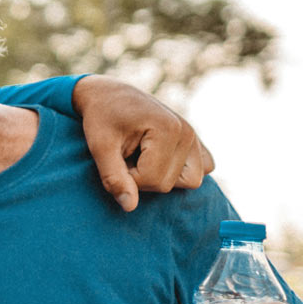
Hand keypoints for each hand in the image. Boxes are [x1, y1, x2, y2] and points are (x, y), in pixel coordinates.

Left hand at [74, 75, 214, 211]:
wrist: (109, 96)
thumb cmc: (102, 119)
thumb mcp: (100, 147)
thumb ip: (114, 178)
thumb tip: (130, 207)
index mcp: (168, 129)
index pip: (153, 180)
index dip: (128, 177)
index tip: (116, 158)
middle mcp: (188, 132)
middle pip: (169, 184)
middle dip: (142, 178)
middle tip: (127, 156)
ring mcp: (195, 137)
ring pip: (189, 182)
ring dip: (161, 177)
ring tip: (142, 158)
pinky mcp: (196, 143)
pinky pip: (202, 169)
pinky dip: (181, 171)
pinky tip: (160, 158)